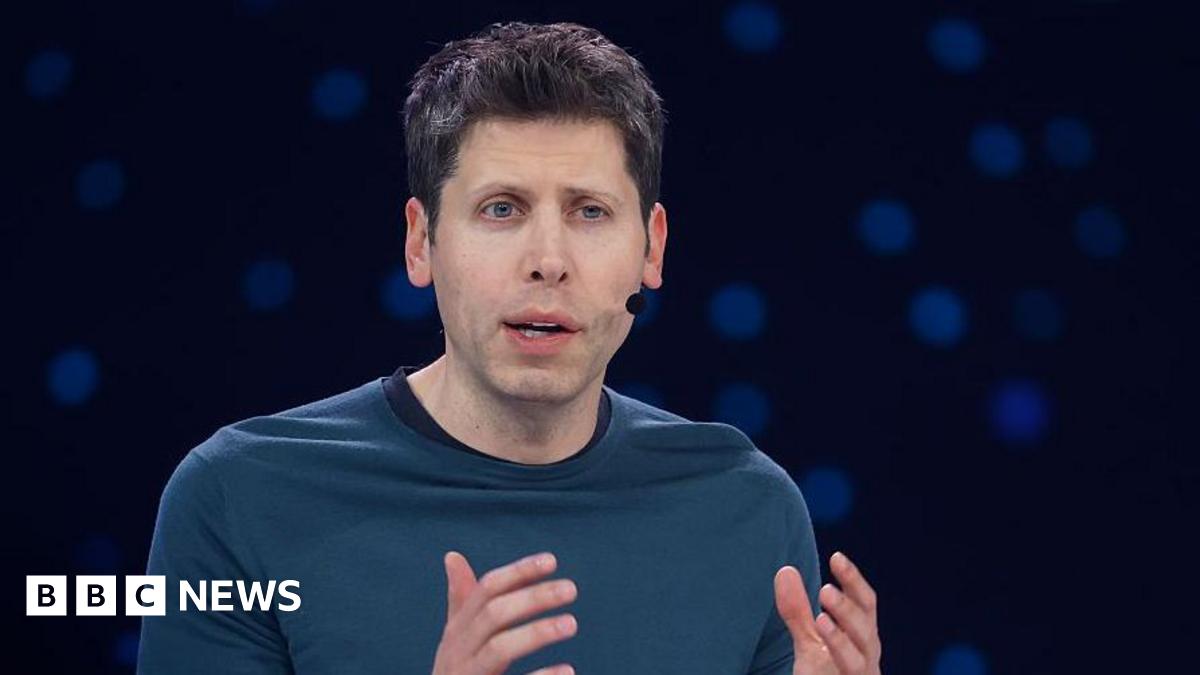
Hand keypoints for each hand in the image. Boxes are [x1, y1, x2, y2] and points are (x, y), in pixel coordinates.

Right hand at [432, 550, 578, 674]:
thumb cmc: (457, 673)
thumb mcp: (456, 639)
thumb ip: (461, 601)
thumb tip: (452, 555)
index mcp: (455, 632)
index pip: (485, 591)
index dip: (517, 572)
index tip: (552, 560)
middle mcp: (457, 653)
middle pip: (493, 615)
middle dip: (532, 598)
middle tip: (572, 588)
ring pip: (498, 649)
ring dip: (536, 633)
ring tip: (572, 624)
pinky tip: (568, 671)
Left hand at [774, 551, 881, 674]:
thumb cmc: (827, 673)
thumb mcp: (810, 641)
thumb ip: (798, 610)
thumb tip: (785, 570)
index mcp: (862, 636)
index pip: (866, 603)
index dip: (854, 580)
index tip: (836, 557)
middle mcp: (868, 656)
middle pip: (866, 628)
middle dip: (848, 608)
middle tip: (825, 589)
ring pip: (860, 657)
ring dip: (842, 637)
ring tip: (821, 617)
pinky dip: (839, 657)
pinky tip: (820, 647)